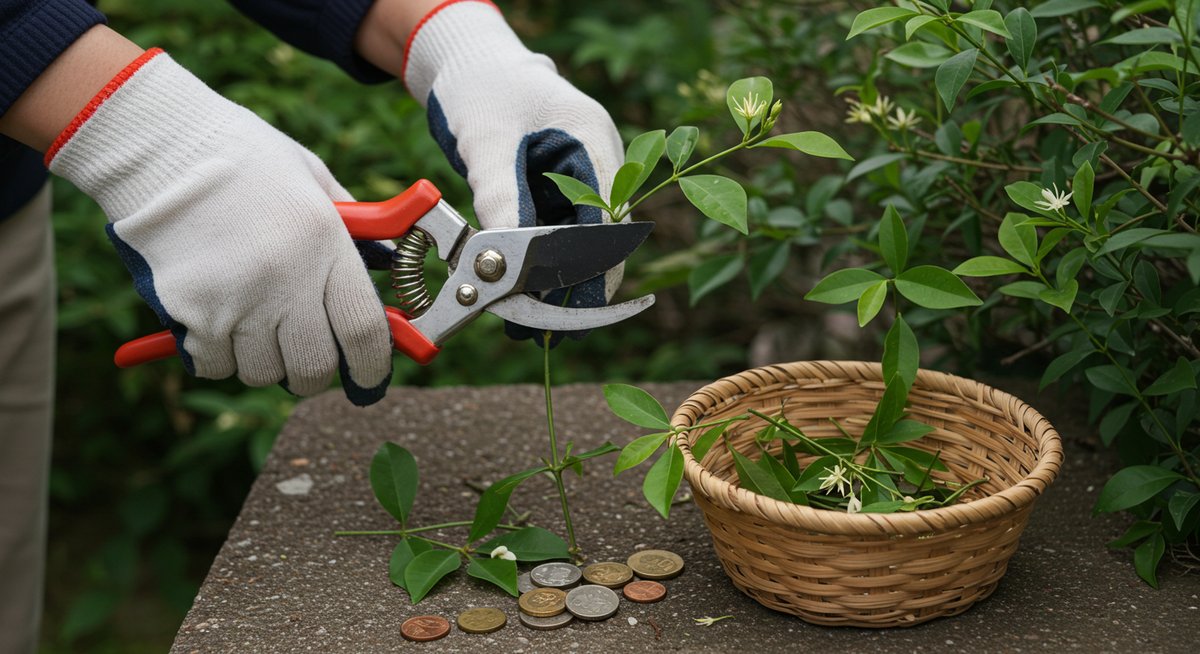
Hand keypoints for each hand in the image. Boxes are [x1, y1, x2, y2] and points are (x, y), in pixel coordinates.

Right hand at [47, 50, 392, 404]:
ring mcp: (237, 300)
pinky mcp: (191, 313)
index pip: (364, 332)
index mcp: (326, 244)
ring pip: (262, 372)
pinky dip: (216, 356)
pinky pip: (214, 365)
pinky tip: (212, 318)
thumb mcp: (314, 180)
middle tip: (303, 354)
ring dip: (261, 361)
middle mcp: (287, 279)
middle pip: (314, 366)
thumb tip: (387, 269)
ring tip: (249, 320)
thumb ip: (353, 230)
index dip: (372, 366)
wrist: (159, 145)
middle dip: (313, 372)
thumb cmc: (243, 159)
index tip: (368, 379)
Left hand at [399, 0, 625, 343]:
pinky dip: (542, 266)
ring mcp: (582, 176)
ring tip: (528, 323)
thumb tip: (503, 260)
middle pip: (602, 238)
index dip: (592, 269)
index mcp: (593, 139)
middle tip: (542, 328)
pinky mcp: (561, 190)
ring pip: (581, 243)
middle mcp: (599, 160)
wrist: (467, 62)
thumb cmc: (479, 87)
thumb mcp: (486, 139)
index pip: (608, 219)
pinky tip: (521, 296)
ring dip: (558, 282)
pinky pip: (559, 236)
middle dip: (576, 286)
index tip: (569, 309)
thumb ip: (499, 196)